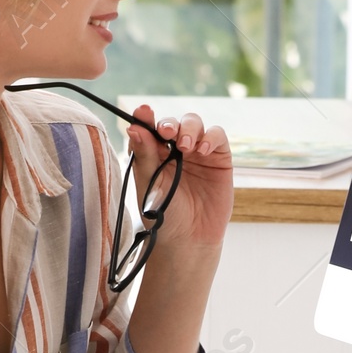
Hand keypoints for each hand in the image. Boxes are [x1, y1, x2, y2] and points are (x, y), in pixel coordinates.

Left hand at [125, 105, 232, 252]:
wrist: (188, 240)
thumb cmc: (163, 216)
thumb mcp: (149, 185)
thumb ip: (144, 155)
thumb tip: (133, 127)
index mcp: (153, 153)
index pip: (149, 128)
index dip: (146, 117)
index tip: (142, 112)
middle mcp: (174, 149)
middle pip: (173, 123)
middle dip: (170, 124)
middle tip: (167, 133)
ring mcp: (197, 152)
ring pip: (195, 124)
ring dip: (189, 128)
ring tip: (185, 146)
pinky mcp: (218, 158)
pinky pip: (217, 136)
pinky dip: (211, 138)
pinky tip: (203, 150)